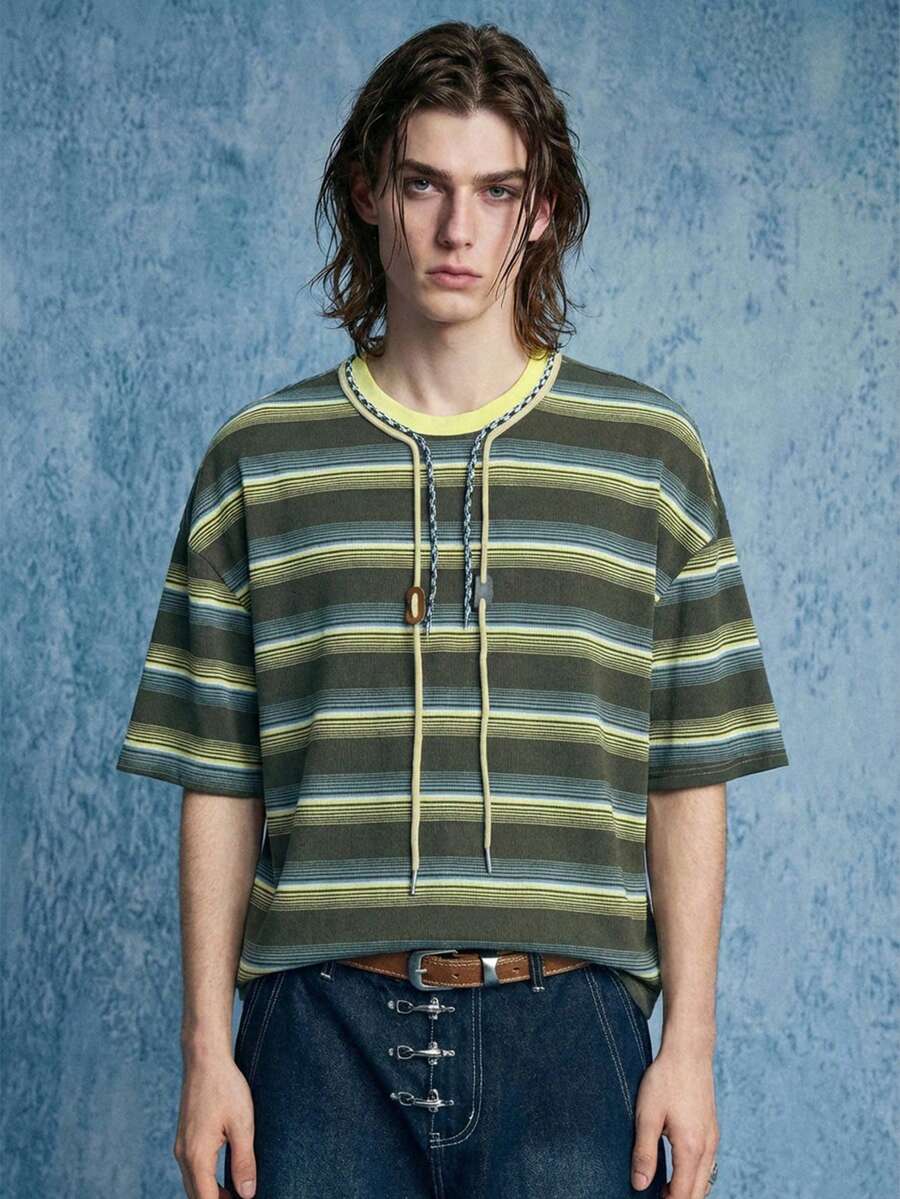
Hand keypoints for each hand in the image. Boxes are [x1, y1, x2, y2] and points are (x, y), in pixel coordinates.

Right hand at [173, 1053, 256, 1198]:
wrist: (205, 1059)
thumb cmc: (225, 1087)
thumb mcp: (242, 1124)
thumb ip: (244, 1162)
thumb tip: (247, 1195)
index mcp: (197, 1156)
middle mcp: (184, 1155)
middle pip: (197, 1195)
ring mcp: (182, 1145)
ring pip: (193, 1183)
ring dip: (210, 1194)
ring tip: (235, 1195)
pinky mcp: (185, 1137)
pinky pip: (192, 1169)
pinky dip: (205, 1180)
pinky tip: (223, 1178)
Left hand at [629, 1042, 719, 1198]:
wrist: (689, 1052)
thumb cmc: (665, 1080)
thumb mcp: (647, 1115)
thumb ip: (644, 1152)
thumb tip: (639, 1185)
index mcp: (691, 1148)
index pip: (682, 1195)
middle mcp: (708, 1148)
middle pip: (697, 1193)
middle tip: (655, 1197)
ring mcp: (713, 1139)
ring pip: (705, 1181)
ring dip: (687, 1191)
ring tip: (662, 1191)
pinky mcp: (712, 1131)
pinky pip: (707, 1166)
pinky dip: (694, 1177)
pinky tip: (677, 1171)